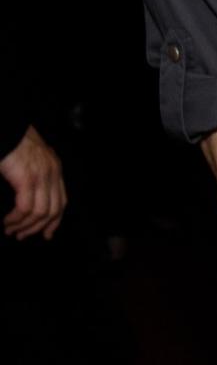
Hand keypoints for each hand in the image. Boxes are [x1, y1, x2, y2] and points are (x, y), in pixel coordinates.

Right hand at [1, 125, 65, 240]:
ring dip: (24, 226)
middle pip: (53, 210)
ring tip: (10, 230)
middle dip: (38, 228)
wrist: (6, 128)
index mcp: (55, 169)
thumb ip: (36, 177)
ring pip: (39, 213)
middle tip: (22, 236)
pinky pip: (25, 208)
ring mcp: (41, 176)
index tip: (47, 234)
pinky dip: (16, 219)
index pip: (61, 202)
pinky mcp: (27, 179)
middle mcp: (52, 173)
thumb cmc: (13, 143)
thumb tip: (30, 197)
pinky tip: (7, 222)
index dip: (55, 221)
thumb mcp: (31, 160)